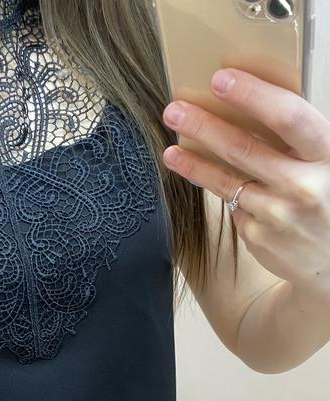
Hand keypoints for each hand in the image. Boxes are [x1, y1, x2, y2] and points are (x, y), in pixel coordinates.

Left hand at [161, 67, 329, 302]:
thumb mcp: (328, 163)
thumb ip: (301, 140)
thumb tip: (252, 103)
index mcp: (327, 156)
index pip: (288, 117)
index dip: (253, 95)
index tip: (222, 79)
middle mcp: (303, 186)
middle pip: (243, 149)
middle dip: (204, 126)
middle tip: (174, 110)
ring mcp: (277, 215)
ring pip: (226, 181)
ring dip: (194, 163)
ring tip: (171, 151)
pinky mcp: (258, 236)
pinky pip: (233, 206)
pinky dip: (225, 193)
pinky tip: (215, 184)